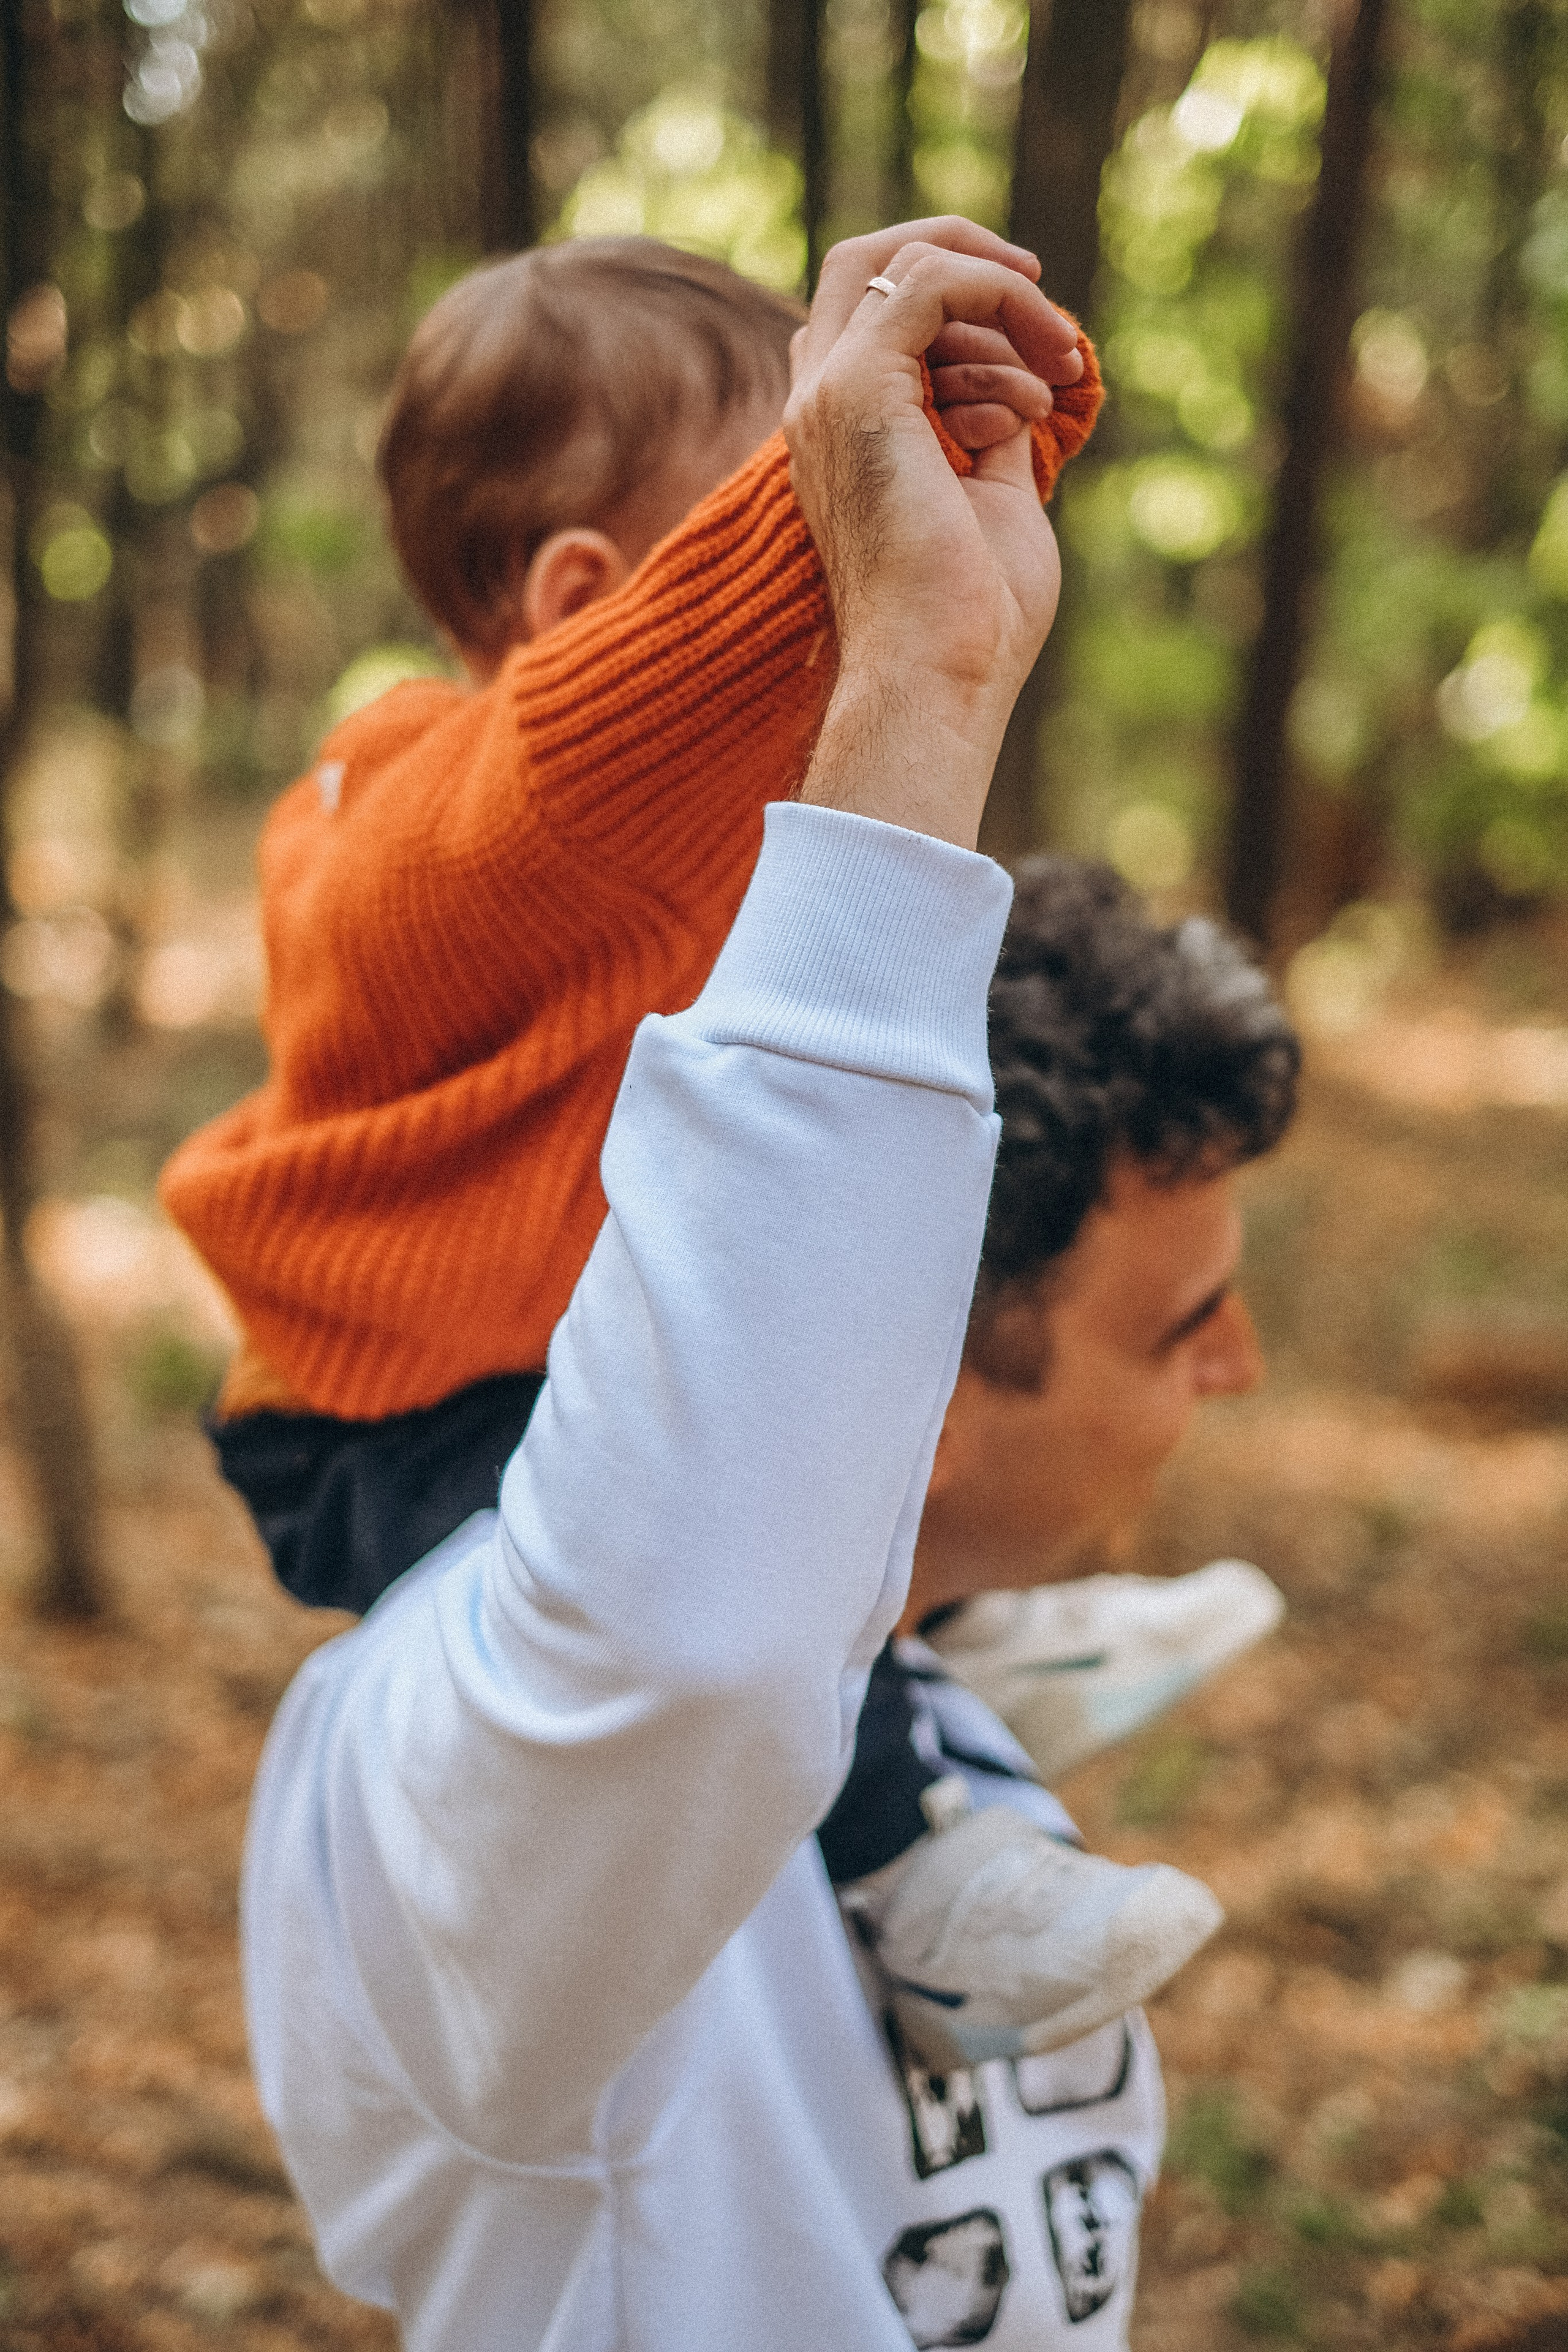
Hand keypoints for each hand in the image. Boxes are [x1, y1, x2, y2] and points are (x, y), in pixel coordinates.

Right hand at [785, 241, 1069, 848]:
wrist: (938, 675)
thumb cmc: (971, 623)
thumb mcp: (993, 500)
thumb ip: (991, 430)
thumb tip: (1023, 379)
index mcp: (843, 439)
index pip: (877, 320)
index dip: (959, 303)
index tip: (1040, 344)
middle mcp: (819, 409)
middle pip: (866, 262)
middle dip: (963, 253)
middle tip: (1040, 289)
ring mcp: (828, 397)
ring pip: (904, 262)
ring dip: (1005, 303)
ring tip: (1058, 379)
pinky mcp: (858, 390)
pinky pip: (929, 284)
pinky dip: (1000, 303)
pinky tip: (1041, 382)